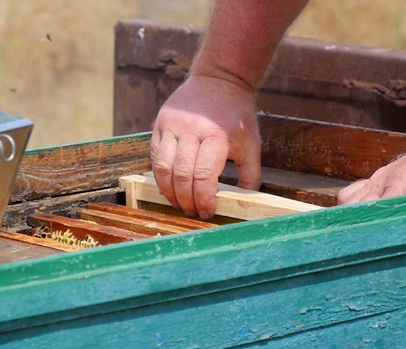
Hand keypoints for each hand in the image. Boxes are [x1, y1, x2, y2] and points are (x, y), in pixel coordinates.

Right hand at [150, 75, 261, 218]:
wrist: (219, 78)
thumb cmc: (237, 114)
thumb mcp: (251, 142)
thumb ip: (250, 174)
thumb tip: (247, 202)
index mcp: (216, 136)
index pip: (203, 176)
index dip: (203, 200)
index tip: (207, 212)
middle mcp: (191, 130)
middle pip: (181, 175)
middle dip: (185, 200)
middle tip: (192, 212)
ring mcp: (172, 126)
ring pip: (162, 167)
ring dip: (168, 191)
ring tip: (178, 203)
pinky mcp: (160, 123)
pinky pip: (154, 155)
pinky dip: (160, 174)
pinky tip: (169, 185)